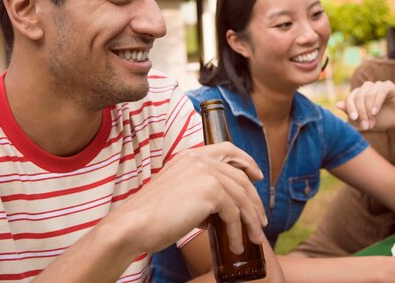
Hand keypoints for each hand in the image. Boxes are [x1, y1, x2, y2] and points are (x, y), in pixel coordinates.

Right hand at [101, 142, 266, 255]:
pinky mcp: (210, 191)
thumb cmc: (150, 216)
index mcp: (190, 155)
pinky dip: (238, 232)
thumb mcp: (177, 193)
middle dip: (254, 200)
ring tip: (255, 239)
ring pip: (241, 197)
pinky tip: (236, 245)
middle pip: (240, 177)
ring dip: (251, 220)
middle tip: (261, 220)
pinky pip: (234, 214)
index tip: (257, 175)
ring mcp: (206, 172)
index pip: (227, 149)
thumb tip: (218, 209)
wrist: (133, 225)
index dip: (246, 161)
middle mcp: (199, 159)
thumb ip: (197, 191)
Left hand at [337, 80, 394, 130]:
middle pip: (358, 96)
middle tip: (366, 125)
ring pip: (368, 94)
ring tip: (372, 121)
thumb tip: (337, 104)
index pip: (350, 98)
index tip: (354, 119)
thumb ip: (351, 112)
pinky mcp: (388, 86)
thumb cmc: (380, 119)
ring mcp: (377, 85)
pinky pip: (380, 91)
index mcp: (358, 94)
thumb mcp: (364, 119)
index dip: (351, 108)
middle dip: (361, 112)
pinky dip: (376, 102)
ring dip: (369, 109)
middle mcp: (367, 88)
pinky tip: (375, 112)